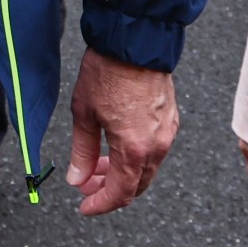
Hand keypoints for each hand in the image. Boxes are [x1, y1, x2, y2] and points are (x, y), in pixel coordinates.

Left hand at [64, 49, 177, 214]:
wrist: (133, 40)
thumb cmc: (107, 72)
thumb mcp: (84, 113)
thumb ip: (81, 151)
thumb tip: (76, 179)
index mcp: (134, 149)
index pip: (120, 193)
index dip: (100, 204)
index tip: (85, 205)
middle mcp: (157, 145)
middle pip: (136, 185)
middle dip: (109, 189)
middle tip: (85, 182)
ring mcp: (167, 133)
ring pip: (146, 168)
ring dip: (121, 171)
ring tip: (95, 161)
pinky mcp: (171, 119)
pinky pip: (154, 150)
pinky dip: (134, 156)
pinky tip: (114, 145)